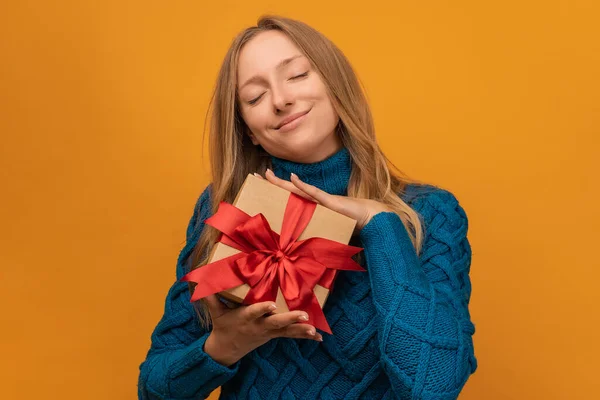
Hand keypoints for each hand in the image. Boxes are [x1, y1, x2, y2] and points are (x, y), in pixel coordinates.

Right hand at [202, 295, 321, 366]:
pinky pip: (291, 336)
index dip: (263, 308)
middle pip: (276, 323)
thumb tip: (201, 279)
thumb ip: (211, 296)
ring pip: (286, 331)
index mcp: (245, 318)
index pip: (254, 312)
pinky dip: (304, 336)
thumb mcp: (215, 312)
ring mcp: (268, 332)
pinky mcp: (274, 335)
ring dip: (301, 330)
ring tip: (314, 330)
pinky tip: (318, 337)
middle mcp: (259, 326)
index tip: (272, 305)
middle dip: (289, 319)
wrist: (227, 350)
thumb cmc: (222, 325)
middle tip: (303, 315)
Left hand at [255, 169, 391, 233]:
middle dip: (271, 182)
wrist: (367, 217)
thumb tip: (298, 245)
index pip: (288, 196)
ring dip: (281, 182)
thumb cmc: (348, 224)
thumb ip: (313, 232)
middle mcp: (312, 200)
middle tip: (255, 174)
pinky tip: (293, 178)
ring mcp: (320, 199)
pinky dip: (303, 185)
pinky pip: (314, 192)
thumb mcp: (325, 230)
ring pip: (296, 189)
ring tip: (268, 174)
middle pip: (287, 189)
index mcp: (310, 206)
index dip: (275, 190)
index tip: (261, 185)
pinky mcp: (329, 201)